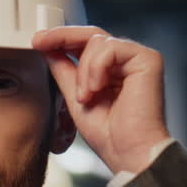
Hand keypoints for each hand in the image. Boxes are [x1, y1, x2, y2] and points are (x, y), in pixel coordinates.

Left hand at [32, 27, 170, 173]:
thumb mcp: (75, 96)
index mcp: (111, 71)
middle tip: (41, 42)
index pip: (85, 43)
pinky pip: (111, 47)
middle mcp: (126, 62)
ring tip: (86, 97)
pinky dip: (96, 68)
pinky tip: (97, 89)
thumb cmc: (108, 134)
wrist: (127, 152)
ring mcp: (138, 59)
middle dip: (62, 37)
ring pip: (97, 41)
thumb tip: (48, 48)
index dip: (61, 38)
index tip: (37, 41)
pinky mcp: (149, 60)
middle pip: (91, 34)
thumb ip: (64, 70)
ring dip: (83, 71)